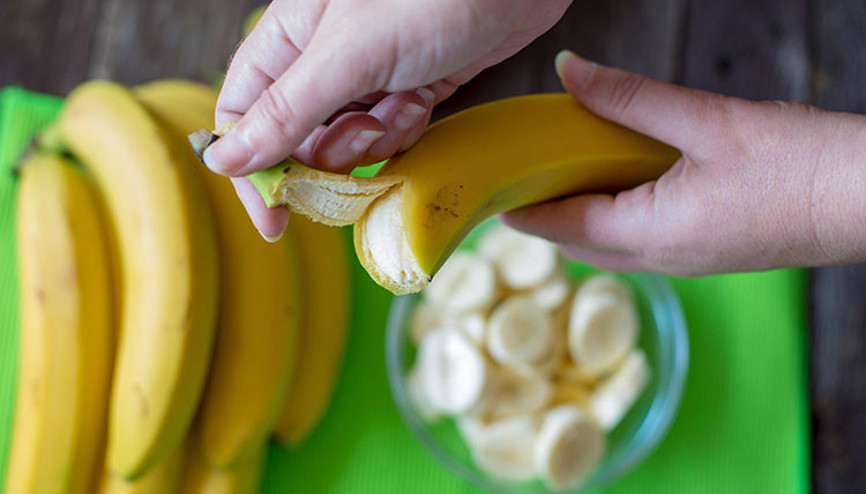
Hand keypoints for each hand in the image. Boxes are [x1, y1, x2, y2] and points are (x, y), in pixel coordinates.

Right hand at [206, 0, 572, 239]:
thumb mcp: (346, 58)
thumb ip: (285, 113)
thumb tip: (222, 160)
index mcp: (287, 37)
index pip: (243, 115)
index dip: (253, 169)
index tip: (275, 218)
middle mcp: (321, 58)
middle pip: (298, 139)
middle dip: (333, 154)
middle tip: (368, 134)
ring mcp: (368, 74)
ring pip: (349, 143)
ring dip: (377, 140)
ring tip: (406, 102)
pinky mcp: (410, 85)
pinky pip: (391, 133)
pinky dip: (406, 129)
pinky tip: (424, 99)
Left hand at [503, 51, 865, 275]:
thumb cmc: (799, 165)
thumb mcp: (706, 121)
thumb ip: (630, 97)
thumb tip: (569, 73)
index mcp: (652, 234)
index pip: (561, 227)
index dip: (520, 211)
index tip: (489, 192)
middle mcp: (663, 258)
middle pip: (580, 242)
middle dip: (547, 213)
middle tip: (525, 172)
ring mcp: (687, 260)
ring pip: (611, 243)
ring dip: (584, 212)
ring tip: (568, 168)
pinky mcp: (708, 251)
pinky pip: (643, 239)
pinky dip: (618, 213)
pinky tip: (624, 177)